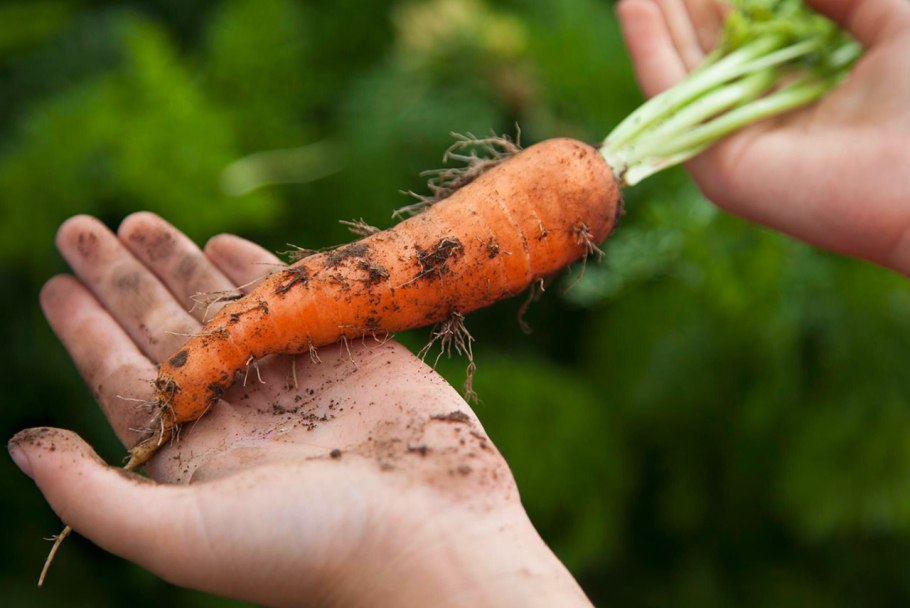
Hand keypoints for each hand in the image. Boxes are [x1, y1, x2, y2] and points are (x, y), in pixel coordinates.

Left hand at [8, 213, 590, 606]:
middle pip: (165, 331)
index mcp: (197, 455)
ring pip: (225, 309)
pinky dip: (259, 270)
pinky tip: (225, 242)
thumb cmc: (308, 548)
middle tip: (80, 229)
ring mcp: (298, 380)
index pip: (126, 380)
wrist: (430, 537)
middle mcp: (241, 413)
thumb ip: (95, 494)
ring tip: (138, 221)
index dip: (86, 331)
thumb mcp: (180, 536)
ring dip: (180, 264)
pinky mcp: (353, 353)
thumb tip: (21, 445)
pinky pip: (297, 299)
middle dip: (123, 280)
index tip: (53, 284)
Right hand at [617, 0, 909, 273]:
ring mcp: (737, 141)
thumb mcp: (889, 12)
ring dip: (657, 19)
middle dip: (684, 4)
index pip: (749, 32)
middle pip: (709, 48)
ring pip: (683, 71)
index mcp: (809, 82)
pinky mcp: (716, 167)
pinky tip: (633, 5)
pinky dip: (647, 51)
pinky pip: (672, 103)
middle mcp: (768, 113)